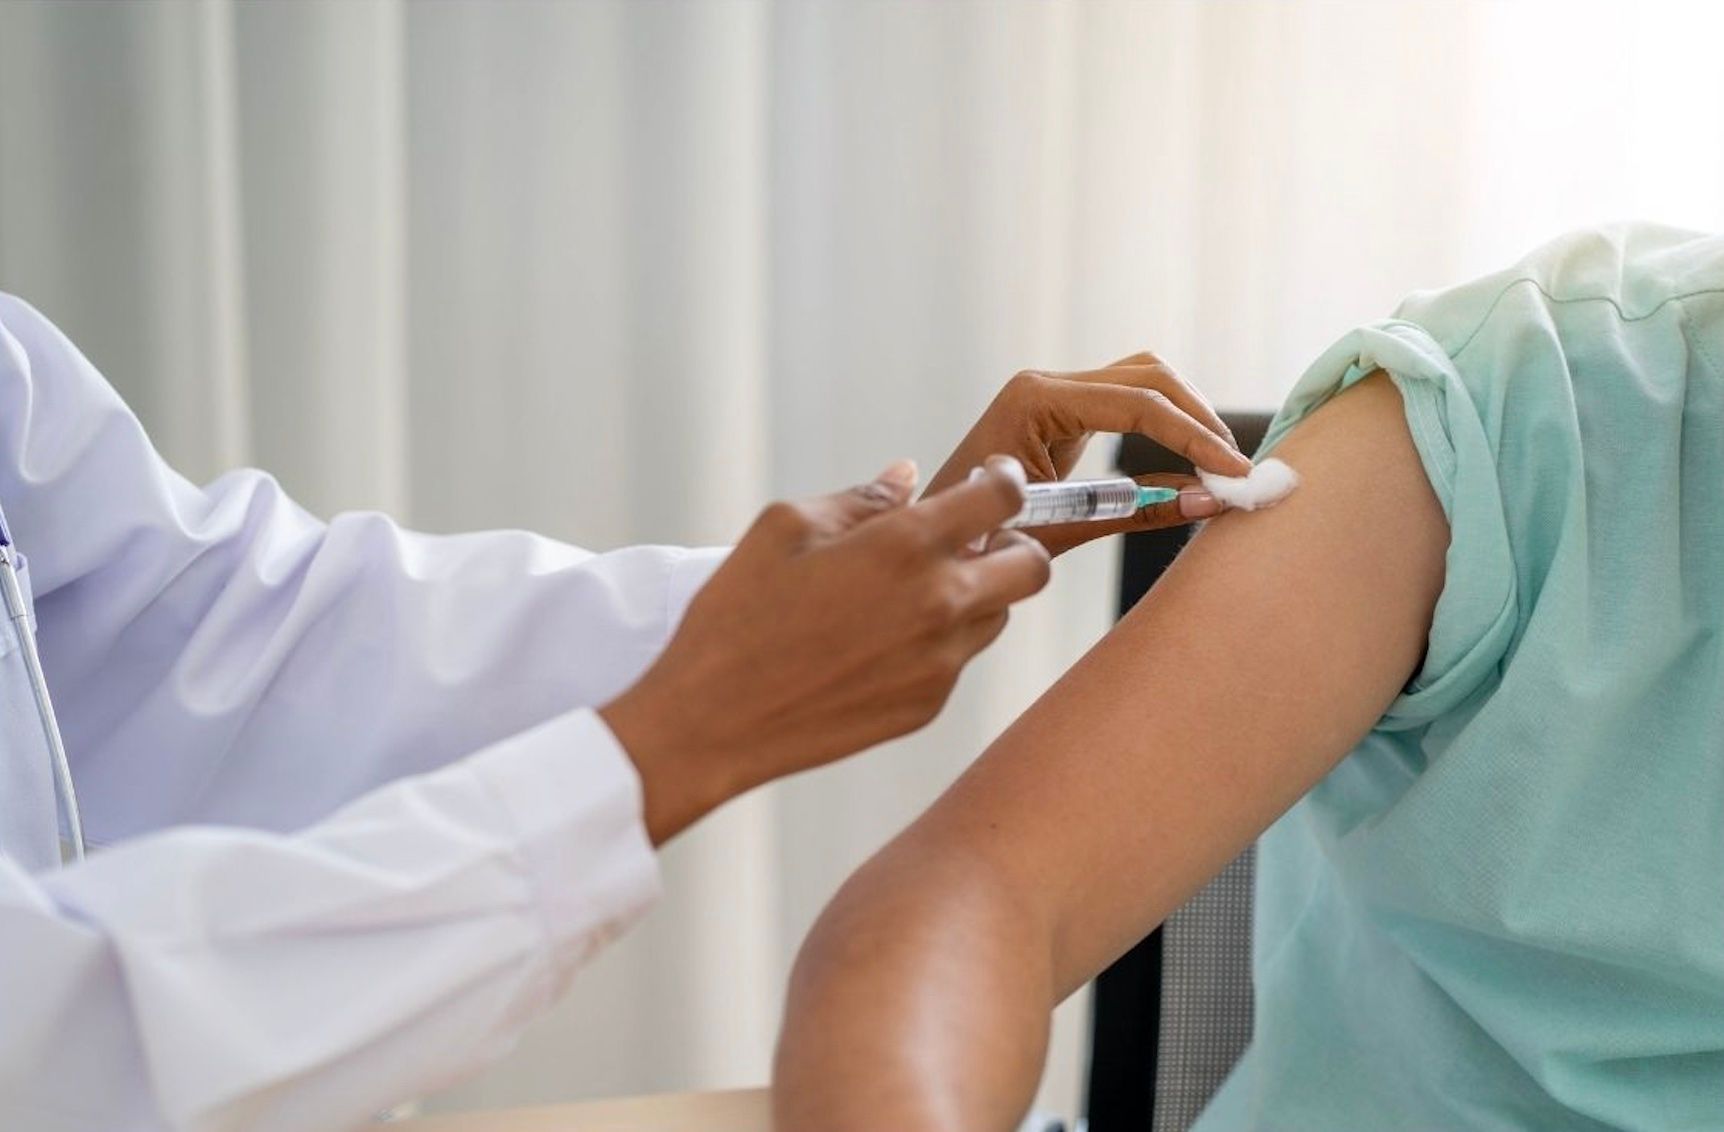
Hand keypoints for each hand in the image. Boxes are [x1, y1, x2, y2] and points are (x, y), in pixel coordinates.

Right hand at [600, 460, 1048, 842]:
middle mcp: (939, 604)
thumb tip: (904, 478)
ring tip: (916, 589)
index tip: (992, 478)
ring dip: (977, 593)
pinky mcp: (928, 706)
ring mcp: (940, 662)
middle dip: (1014, 541)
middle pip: (1032, 566)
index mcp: (905, 547)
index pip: (1001, 498)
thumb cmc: (736, 618)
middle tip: (977, 537)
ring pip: (997, 616)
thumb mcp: (783, 530)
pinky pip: (958, 660)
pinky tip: (881, 639)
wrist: (714, 722)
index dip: (1005, 479)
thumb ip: (859, 499)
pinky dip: (939, 640)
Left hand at [927, 352, 1253, 554]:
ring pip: (1143, 378)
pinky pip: (1126, 398)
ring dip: (1187, 413)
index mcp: (1035, 401)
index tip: (1234, 473)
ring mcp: (1052, 392)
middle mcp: (1044, 384)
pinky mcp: (1061, 410)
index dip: (1194, 437)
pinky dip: (1164, 420)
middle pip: (1148, 376)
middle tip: (1236, 468)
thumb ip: (1136, 511)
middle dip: (1199, 418)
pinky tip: (1190, 455)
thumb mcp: (1062, 529)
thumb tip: (1208, 501)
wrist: (930, 541)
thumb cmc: (976, 540)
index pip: (1136, 404)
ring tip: (1220, 462)